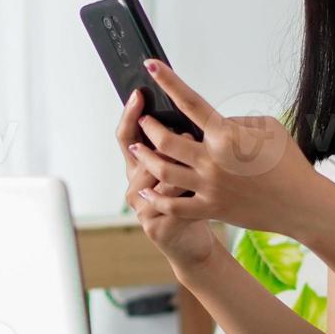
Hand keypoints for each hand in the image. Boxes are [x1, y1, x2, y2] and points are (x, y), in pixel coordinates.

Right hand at [117, 89, 218, 271]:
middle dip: (164, 139)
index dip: (131, 113)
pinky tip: (207, 188)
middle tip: (190, 132)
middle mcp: (134, 185)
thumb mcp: (183, 168)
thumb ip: (181, 145)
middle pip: (141, 151)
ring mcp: (140, 206)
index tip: (140, 92)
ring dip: (183, 165)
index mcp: (138, 167)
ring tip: (204, 162)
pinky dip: (191, 192)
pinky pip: (172, 201)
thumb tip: (190, 117)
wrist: (191, 241)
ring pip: (159, 175)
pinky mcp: (154, 224)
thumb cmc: (190, 200)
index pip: (127, 134)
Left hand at [126, 60, 328, 237]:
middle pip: (165, 140)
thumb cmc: (289, 163)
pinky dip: (156, 196)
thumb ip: (235, 122)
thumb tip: (212, 123)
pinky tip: (147, 188)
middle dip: (149, 126)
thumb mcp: (268, 128)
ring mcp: (209, 187)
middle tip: (144, 119)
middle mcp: (213, 161)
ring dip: (145, 157)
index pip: (190, 101)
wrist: (301, 204)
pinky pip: (174, 205)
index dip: (168, 80)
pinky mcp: (210, 208)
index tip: (150, 65)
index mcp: (227, 135)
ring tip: (137, 148)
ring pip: (162, 171)